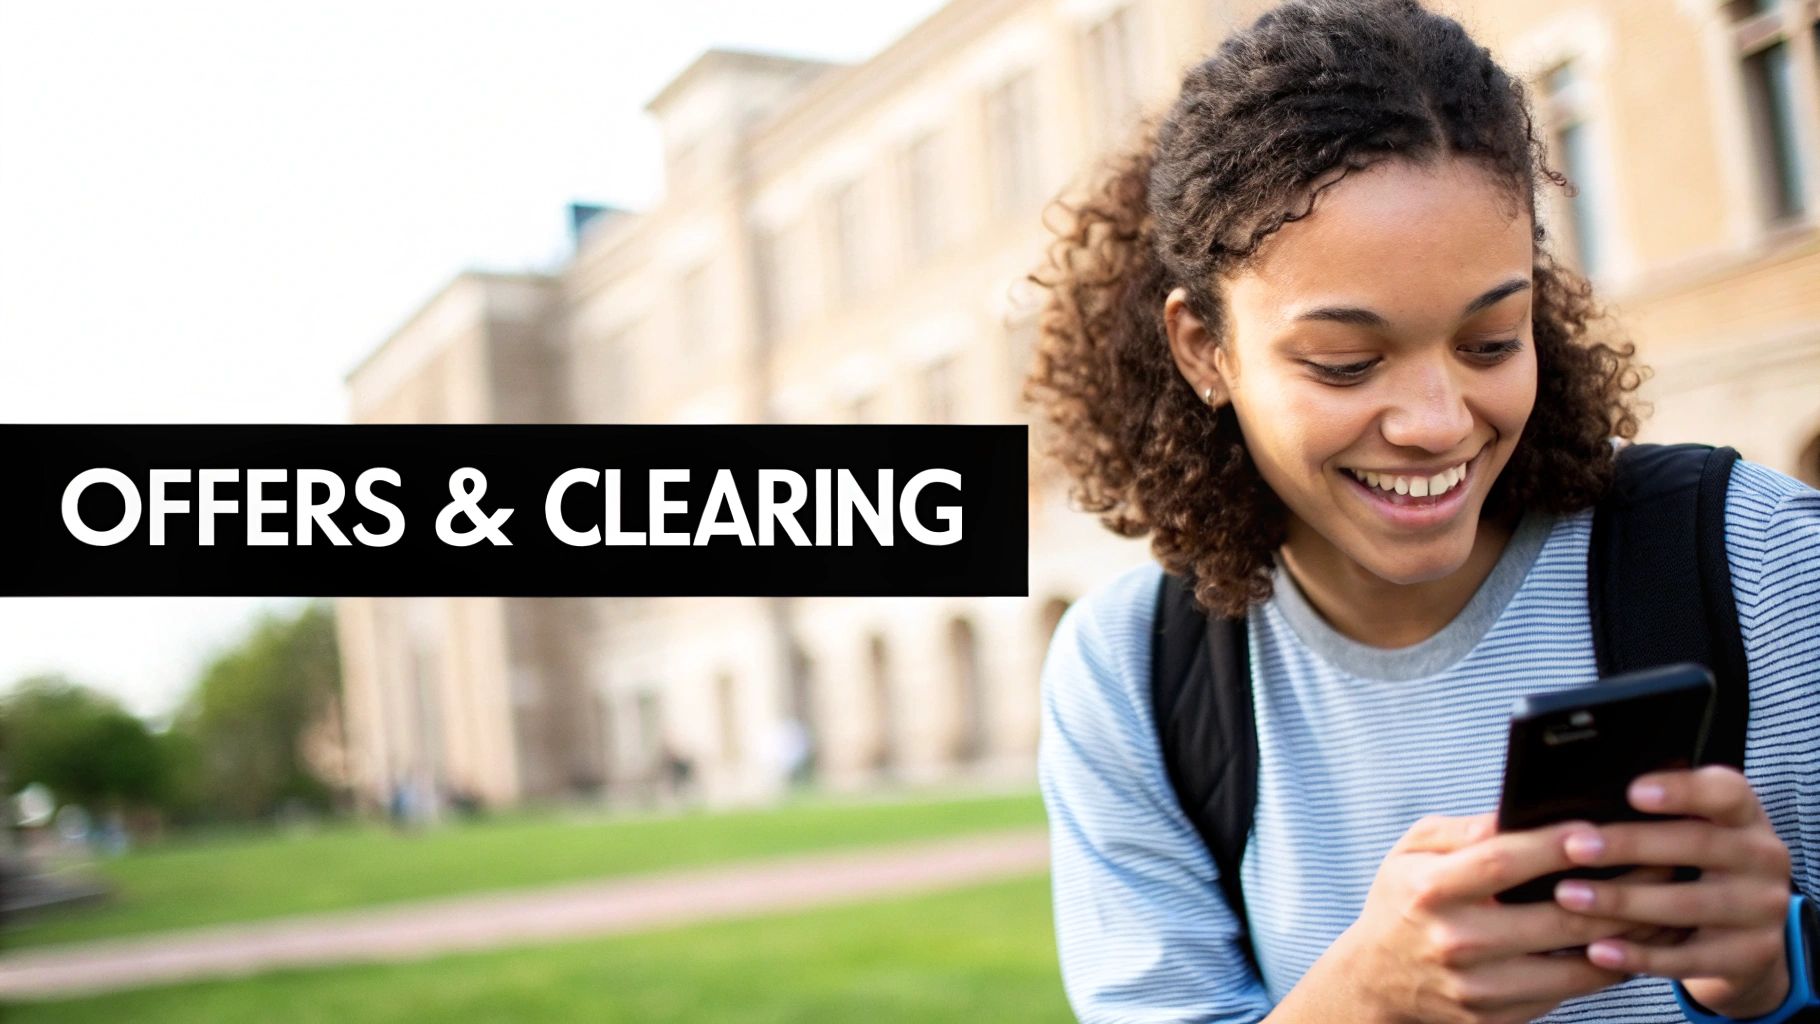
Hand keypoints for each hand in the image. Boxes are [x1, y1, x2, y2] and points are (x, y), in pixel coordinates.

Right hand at [1309, 813, 1636, 1023]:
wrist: (1376, 979)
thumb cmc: (1401, 902)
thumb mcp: (1411, 852)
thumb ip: (1465, 830)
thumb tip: (1519, 811)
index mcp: (1431, 890)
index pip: (1502, 864)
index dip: (1554, 846)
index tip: (1599, 827)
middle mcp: (1456, 942)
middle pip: (1557, 918)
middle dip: (1618, 890)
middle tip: (1661, 864)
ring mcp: (1479, 988)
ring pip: (1577, 963)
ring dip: (1628, 934)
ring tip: (1663, 905)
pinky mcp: (1498, 1018)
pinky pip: (1569, 991)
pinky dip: (1606, 966)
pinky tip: (1629, 941)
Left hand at [1552, 767, 1792, 1017]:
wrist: (1748, 934)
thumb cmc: (1698, 862)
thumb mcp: (1695, 825)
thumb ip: (1655, 806)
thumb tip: (1579, 789)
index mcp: (1745, 815)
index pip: (1725, 792)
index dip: (1682, 790)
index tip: (1632, 792)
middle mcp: (1763, 858)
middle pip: (1697, 845)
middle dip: (1629, 845)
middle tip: (1574, 847)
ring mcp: (1761, 911)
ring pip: (1687, 905)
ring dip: (1622, 901)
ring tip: (1568, 896)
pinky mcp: (1749, 957)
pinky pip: (1687, 959)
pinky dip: (1639, 955)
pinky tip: (1597, 950)